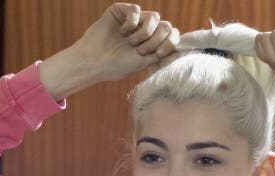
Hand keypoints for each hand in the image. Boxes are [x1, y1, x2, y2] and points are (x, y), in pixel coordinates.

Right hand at [39, 3, 178, 99]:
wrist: (94, 62)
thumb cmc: (115, 66)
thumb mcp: (144, 62)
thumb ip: (161, 52)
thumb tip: (180, 43)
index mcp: (151, 42)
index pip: (172, 35)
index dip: (170, 42)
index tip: (158, 53)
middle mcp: (144, 30)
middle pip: (166, 26)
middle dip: (155, 40)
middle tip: (140, 51)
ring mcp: (133, 20)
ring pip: (154, 17)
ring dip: (145, 33)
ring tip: (131, 43)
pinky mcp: (121, 11)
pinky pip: (137, 10)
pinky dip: (132, 23)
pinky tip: (122, 32)